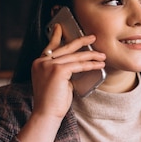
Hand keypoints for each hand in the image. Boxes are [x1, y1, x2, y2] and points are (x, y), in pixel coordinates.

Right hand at [16, 24, 105, 141]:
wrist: (46, 114)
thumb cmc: (52, 102)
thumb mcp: (56, 82)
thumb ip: (62, 71)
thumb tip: (76, 65)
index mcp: (38, 63)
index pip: (50, 47)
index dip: (56, 37)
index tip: (59, 27)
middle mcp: (41, 62)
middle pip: (65, 48)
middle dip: (81, 42)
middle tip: (92, 37)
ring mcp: (48, 65)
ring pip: (74, 57)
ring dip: (91, 56)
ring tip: (102, 55)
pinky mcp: (57, 71)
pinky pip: (78, 65)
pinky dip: (90, 65)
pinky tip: (99, 64)